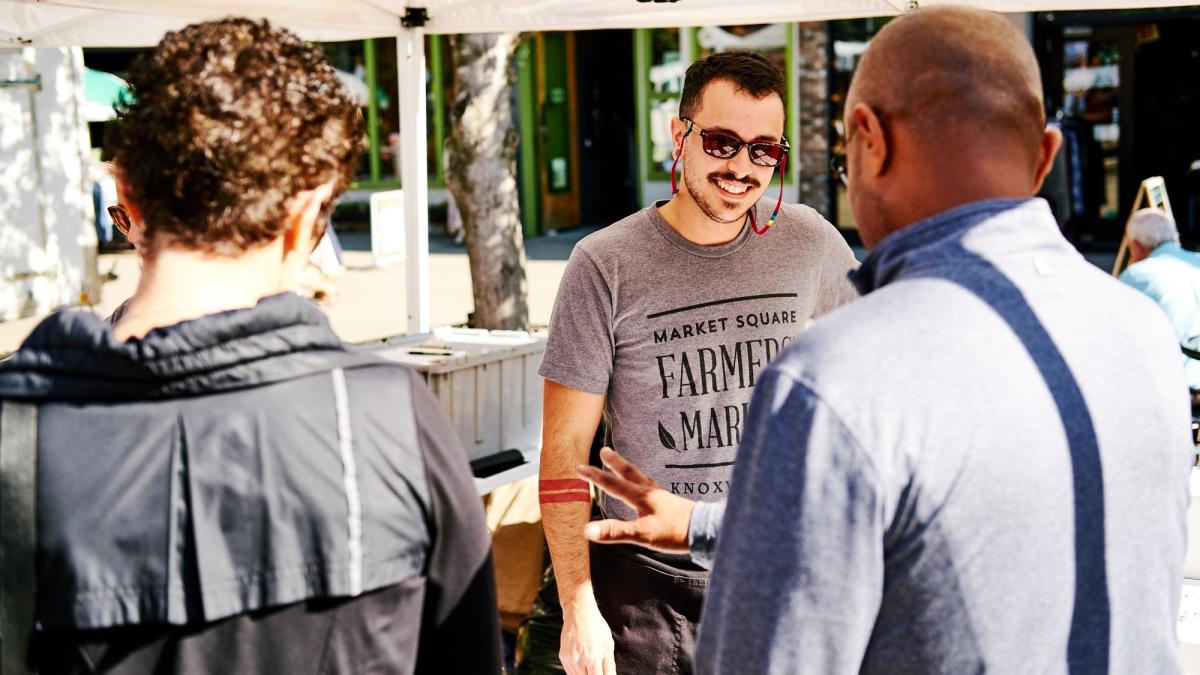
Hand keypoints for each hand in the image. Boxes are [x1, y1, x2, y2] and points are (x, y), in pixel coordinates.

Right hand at [559, 596, 615, 674]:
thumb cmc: (596, 627)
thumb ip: (610, 666)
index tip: (602, 674)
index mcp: (593, 658)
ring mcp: (569, 659)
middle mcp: (579, 661)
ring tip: (590, 665)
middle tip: (596, 670)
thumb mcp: (608, 645)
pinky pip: (570, 672)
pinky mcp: (563, 657)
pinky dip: (577, 672)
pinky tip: (583, 664)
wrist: (578, 612)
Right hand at [578, 447, 693, 553]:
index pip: (613, 485)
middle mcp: (651, 493)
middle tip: (604, 451)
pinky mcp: (672, 504)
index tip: (579, 467)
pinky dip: (645, 483)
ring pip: (642, 479)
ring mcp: (662, 497)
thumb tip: (587, 530)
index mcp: (641, 497)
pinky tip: (649, 490)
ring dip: (629, 471)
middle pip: (629, 474)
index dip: (595, 477)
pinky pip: (653, 488)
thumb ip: (615, 532)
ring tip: (624, 466)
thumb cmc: (674, 533)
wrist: (705, 531)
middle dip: (614, 463)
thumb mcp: (642, 535)